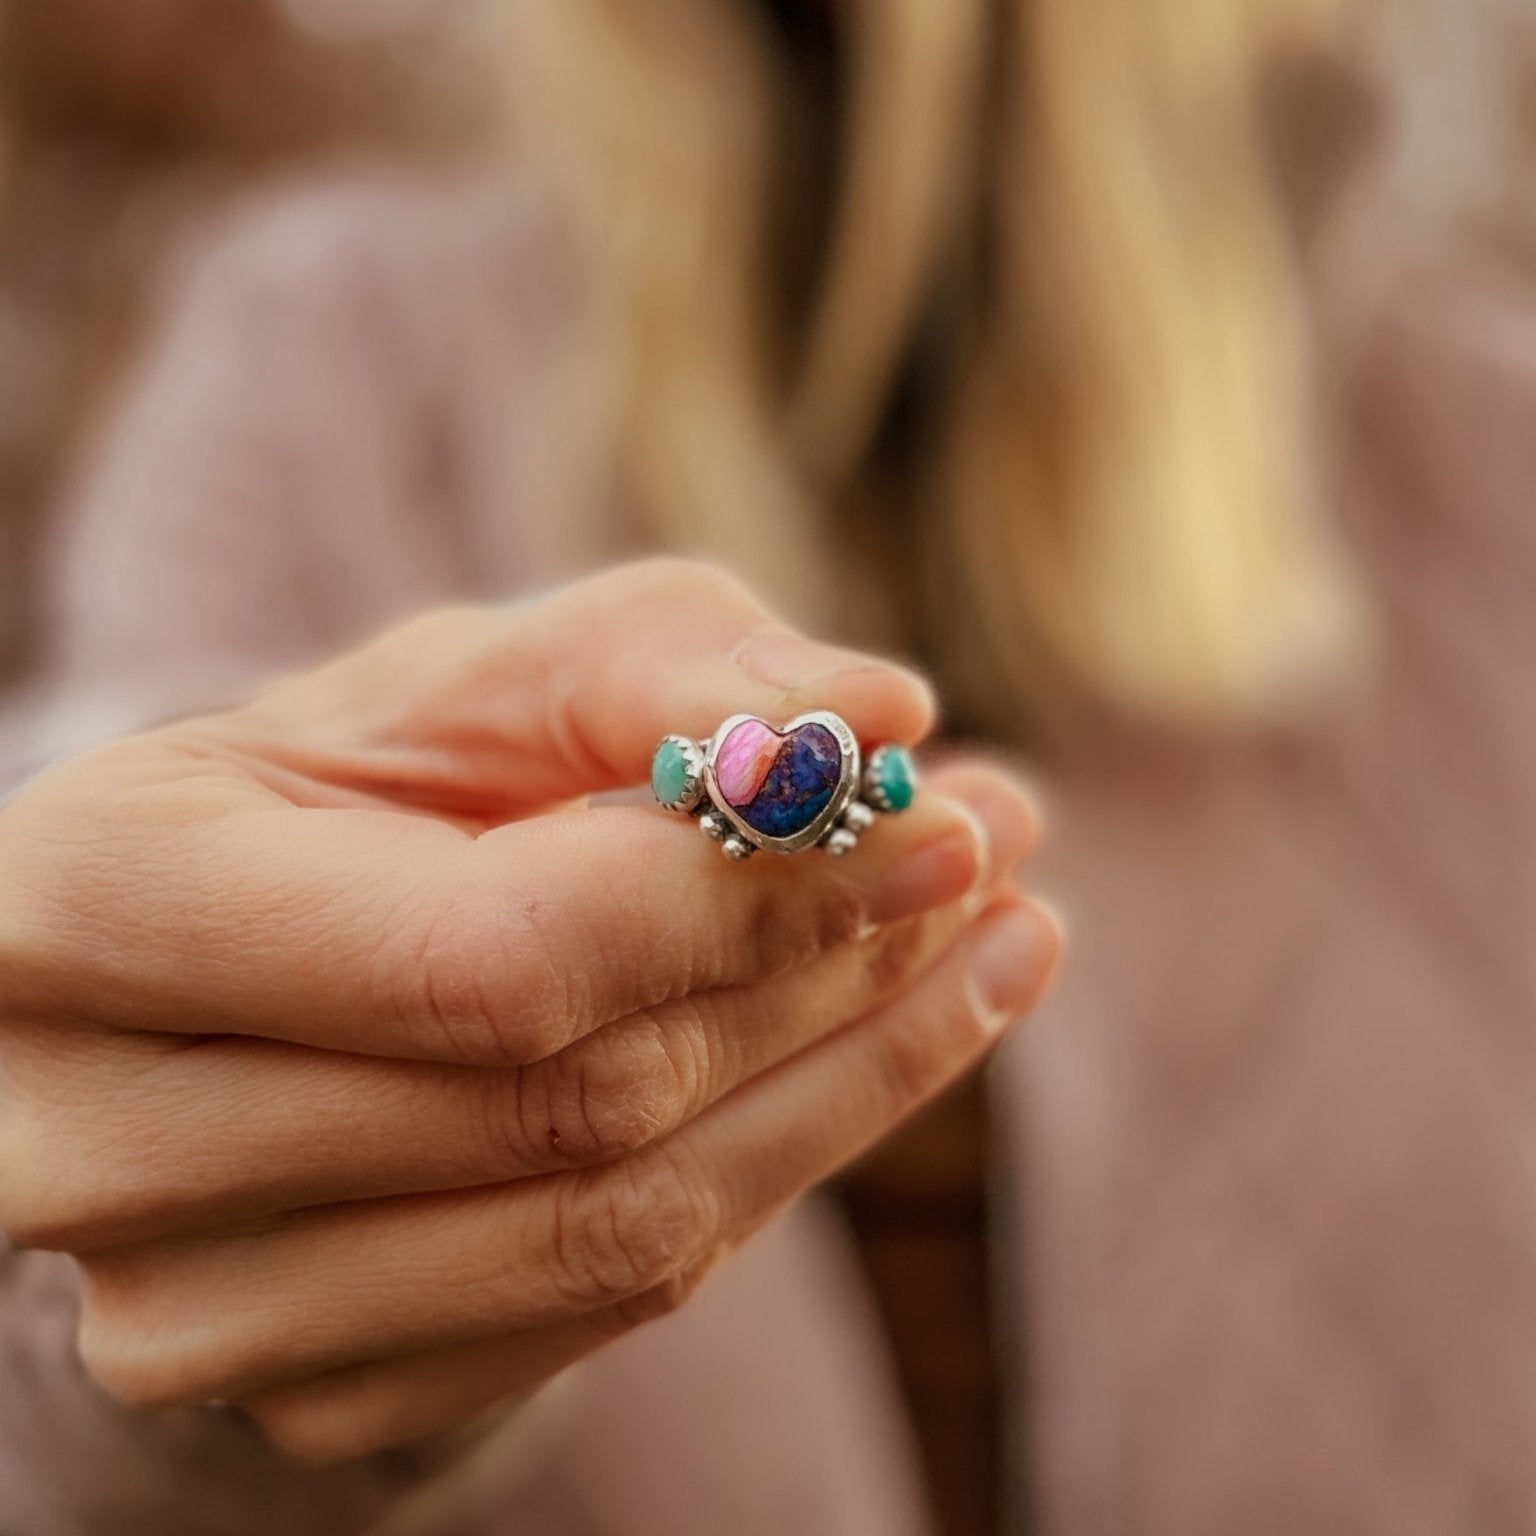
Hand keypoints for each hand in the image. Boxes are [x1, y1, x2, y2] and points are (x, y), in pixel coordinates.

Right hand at [0, 559, 1057, 1459]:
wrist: (248, 965)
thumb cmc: (360, 788)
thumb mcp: (479, 680)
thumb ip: (661, 667)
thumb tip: (885, 712)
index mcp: (97, 906)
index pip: (482, 958)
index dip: (734, 897)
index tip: (933, 815)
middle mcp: (103, 1139)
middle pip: (574, 1101)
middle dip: (830, 975)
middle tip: (994, 857)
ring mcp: (204, 1306)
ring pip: (623, 1222)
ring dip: (854, 1075)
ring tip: (995, 942)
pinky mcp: (318, 1386)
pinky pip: (616, 1294)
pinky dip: (786, 1158)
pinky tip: (892, 1045)